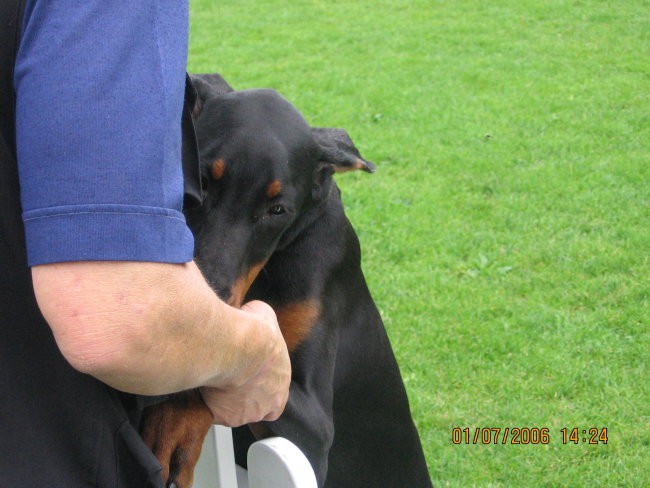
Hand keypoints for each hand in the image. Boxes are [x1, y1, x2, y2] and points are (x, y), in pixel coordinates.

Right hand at [200, 300, 290, 425]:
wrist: (236, 346)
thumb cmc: (255, 333)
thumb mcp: (266, 317)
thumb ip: (261, 326)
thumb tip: (251, 317)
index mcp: (281, 382)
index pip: (276, 395)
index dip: (262, 387)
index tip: (250, 377)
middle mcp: (267, 403)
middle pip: (255, 406)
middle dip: (243, 395)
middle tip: (229, 377)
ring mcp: (246, 412)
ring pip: (234, 411)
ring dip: (225, 399)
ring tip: (213, 378)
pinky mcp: (225, 416)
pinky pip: (213, 412)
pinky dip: (207, 401)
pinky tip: (201, 384)